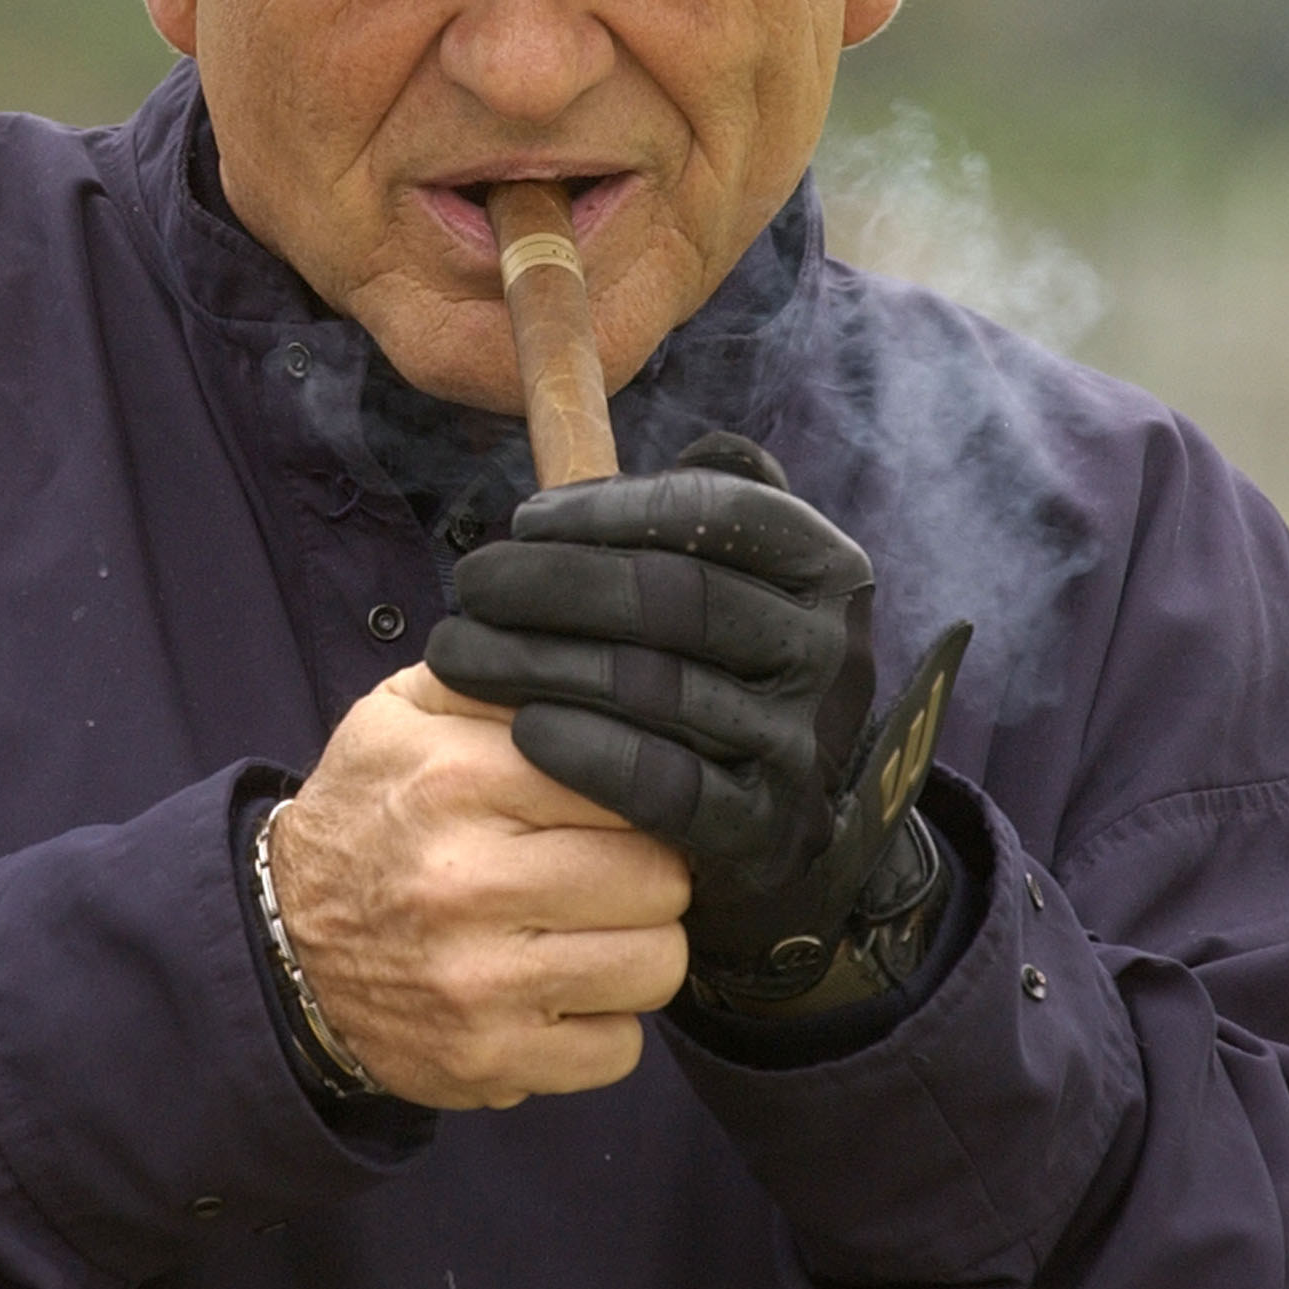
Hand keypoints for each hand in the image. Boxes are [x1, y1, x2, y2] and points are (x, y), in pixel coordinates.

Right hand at [267, 664, 690, 1108]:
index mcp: (457, 781)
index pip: (632, 782)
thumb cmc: (369, 816)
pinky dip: (603, 1024)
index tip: (620, 805)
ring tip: (591, 930)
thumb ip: (497, 678)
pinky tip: (560, 991)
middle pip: (661, 877)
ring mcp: (479, 983)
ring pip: (658, 964)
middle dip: (650, 872)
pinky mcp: (488, 1060)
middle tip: (609, 870)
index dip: (643, 793)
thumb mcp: (403, 716)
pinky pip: (621, 1049)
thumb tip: (604, 664)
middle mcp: (467, 882)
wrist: (284, 945)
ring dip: (637, 949)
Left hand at [425, 435, 964, 1002]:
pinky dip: (585, 753)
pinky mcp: (767, 828)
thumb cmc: (722, 667)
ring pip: (655, 687)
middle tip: (468, 582)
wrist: (774, 816)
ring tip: (457, 652)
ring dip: (536, 665)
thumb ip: (709, 504)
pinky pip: (664, 786)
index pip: (717, 514)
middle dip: (551, 583)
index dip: (608, 511)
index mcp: (826, 569)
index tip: (524, 520)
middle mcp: (830, 652)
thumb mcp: (739, 572)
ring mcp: (804, 745)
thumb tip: (663, 459)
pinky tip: (522, 730)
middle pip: (674, 597)